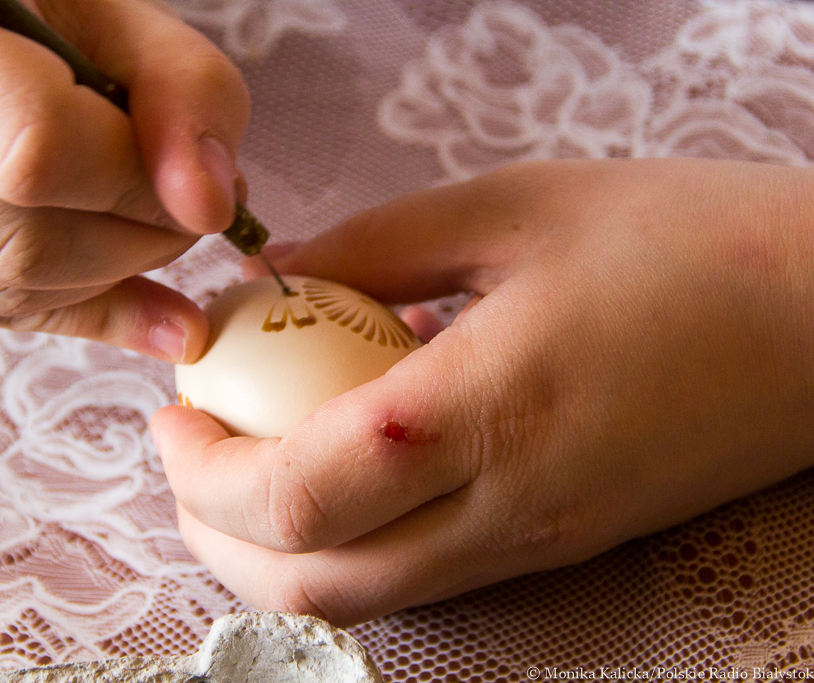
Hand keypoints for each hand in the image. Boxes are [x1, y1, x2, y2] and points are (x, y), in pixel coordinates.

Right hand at [0, 0, 248, 361]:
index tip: (196, 187)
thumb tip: (212, 207)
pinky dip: (55, 303)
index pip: (33, 153)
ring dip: (100, 283)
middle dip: (132, 248)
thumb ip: (186, 94)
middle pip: (13, 245)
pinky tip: (106, 277)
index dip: (137, 188)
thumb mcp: (114, 17)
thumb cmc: (15, 1)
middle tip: (177, 216)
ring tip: (137, 228)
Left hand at [150, 158, 813, 624]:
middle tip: (187, 450)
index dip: (206, 471)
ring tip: (238, 466)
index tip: (175, 409)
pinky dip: (344, 542)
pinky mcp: (557, 543)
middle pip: (316, 582)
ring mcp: (536, 541)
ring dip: (273, 549)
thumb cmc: (681, 243)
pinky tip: (333, 470)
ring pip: (365, 598)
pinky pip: (421, 574)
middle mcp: (508, 506)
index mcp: (489, 411)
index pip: (301, 496)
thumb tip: (276, 281)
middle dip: (215, 533)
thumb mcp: (511, 209)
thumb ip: (374, 247)